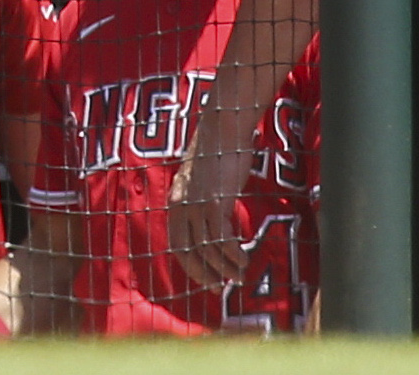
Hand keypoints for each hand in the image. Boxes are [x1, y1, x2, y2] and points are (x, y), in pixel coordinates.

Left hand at [167, 138, 253, 286]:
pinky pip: (222, 238)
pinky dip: (233, 254)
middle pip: (188, 252)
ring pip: (207, 249)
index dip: (192, 267)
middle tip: (221, 288)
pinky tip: (243, 259)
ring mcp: (196, 205)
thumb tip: (212, 223)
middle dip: (205, 274)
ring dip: (225, 267)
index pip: (177, 245)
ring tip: (239, 274)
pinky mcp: (214, 203)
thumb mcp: (202, 182)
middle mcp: (180, 206)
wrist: (222, 130)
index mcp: (175, 202)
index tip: (208, 281)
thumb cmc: (217, 154)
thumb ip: (201, 201)